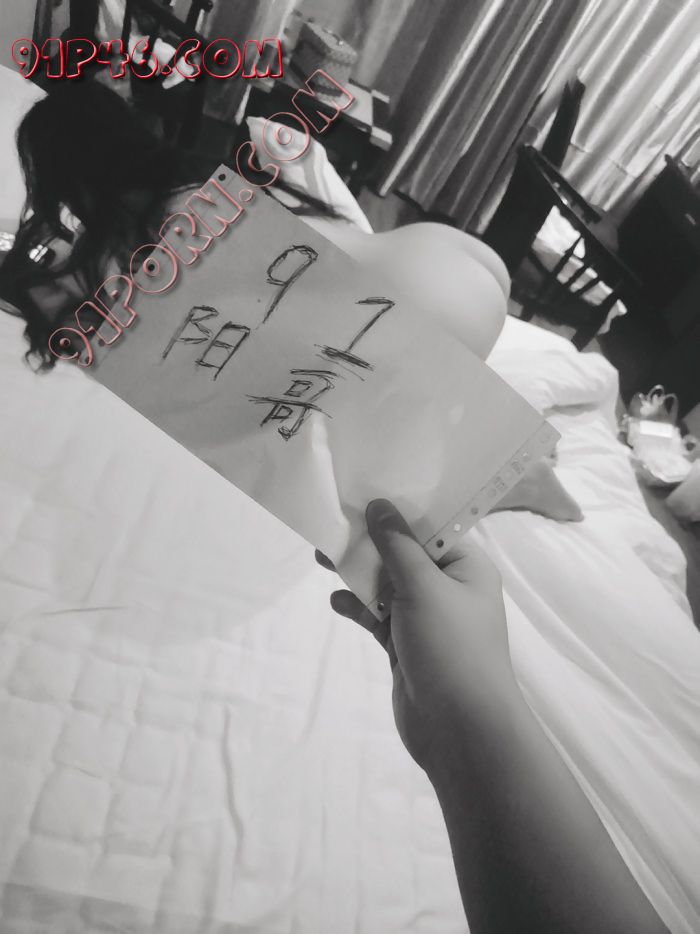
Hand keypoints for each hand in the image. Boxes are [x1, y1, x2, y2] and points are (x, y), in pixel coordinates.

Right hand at [317, 499, 516, 768]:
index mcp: (467, 568)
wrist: (461, 731)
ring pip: (387, 586)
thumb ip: (397, 546)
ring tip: (322, 559)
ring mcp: (426, 620)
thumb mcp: (424, 587)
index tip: (362, 493)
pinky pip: (378, 617)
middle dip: (369, 544)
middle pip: (404, 555)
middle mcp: (449, 589)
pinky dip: (359, 608)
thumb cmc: (451, 648)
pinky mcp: (406, 646)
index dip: (398, 511)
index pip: (431, 528)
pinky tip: (336, 602)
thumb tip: (380, 506)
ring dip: (358, 575)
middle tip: (332, 526)